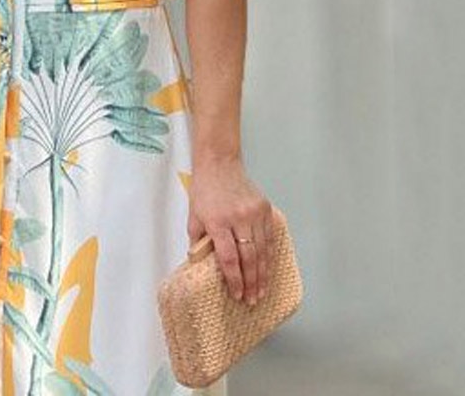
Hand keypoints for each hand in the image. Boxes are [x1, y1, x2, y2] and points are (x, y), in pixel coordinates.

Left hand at [187, 154, 274, 305]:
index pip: (229, 258)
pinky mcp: (265, 208)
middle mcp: (239, 218)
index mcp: (218, 221)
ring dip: (263, 273)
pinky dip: (270, 255)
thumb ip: (197, 240)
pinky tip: (268, 268)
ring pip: (263, 250)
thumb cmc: (204, 189)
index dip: (234, 279)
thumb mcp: (194, 215)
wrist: (219, 164)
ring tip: (262, 291)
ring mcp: (254, 213)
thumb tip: (199, 262)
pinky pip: (270, 237)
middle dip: (251, 282)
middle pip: (249, 257)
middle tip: (252, 300)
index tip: (237, 294)